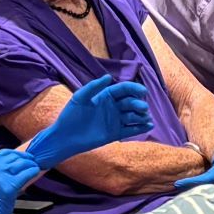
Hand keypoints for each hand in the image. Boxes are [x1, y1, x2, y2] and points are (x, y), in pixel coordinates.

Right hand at [0, 146, 42, 213]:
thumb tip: (18, 163)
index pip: (4, 152)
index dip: (17, 153)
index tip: (25, 157)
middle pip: (13, 157)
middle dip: (26, 158)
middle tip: (33, 162)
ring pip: (20, 164)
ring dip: (31, 164)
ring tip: (35, 167)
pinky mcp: (8, 188)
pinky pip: (25, 174)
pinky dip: (33, 171)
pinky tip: (36, 172)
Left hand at [26, 75, 152, 167]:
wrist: (65, 138)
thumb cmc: (70, 115)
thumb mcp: (80, 98)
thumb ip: (93, 87)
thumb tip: (108, 76)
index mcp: (106, 96)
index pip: (124, 90)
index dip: (134, 89)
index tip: (143, 91)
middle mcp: (113, 107)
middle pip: (130, 103)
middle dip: (138, 104)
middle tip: (143, 108)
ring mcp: (115, 120)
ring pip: (132, 116)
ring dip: (141, 116)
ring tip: (146, 118)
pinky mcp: (115, 133)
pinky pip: (130, 130)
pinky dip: (140, 128)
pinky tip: (148, 126)